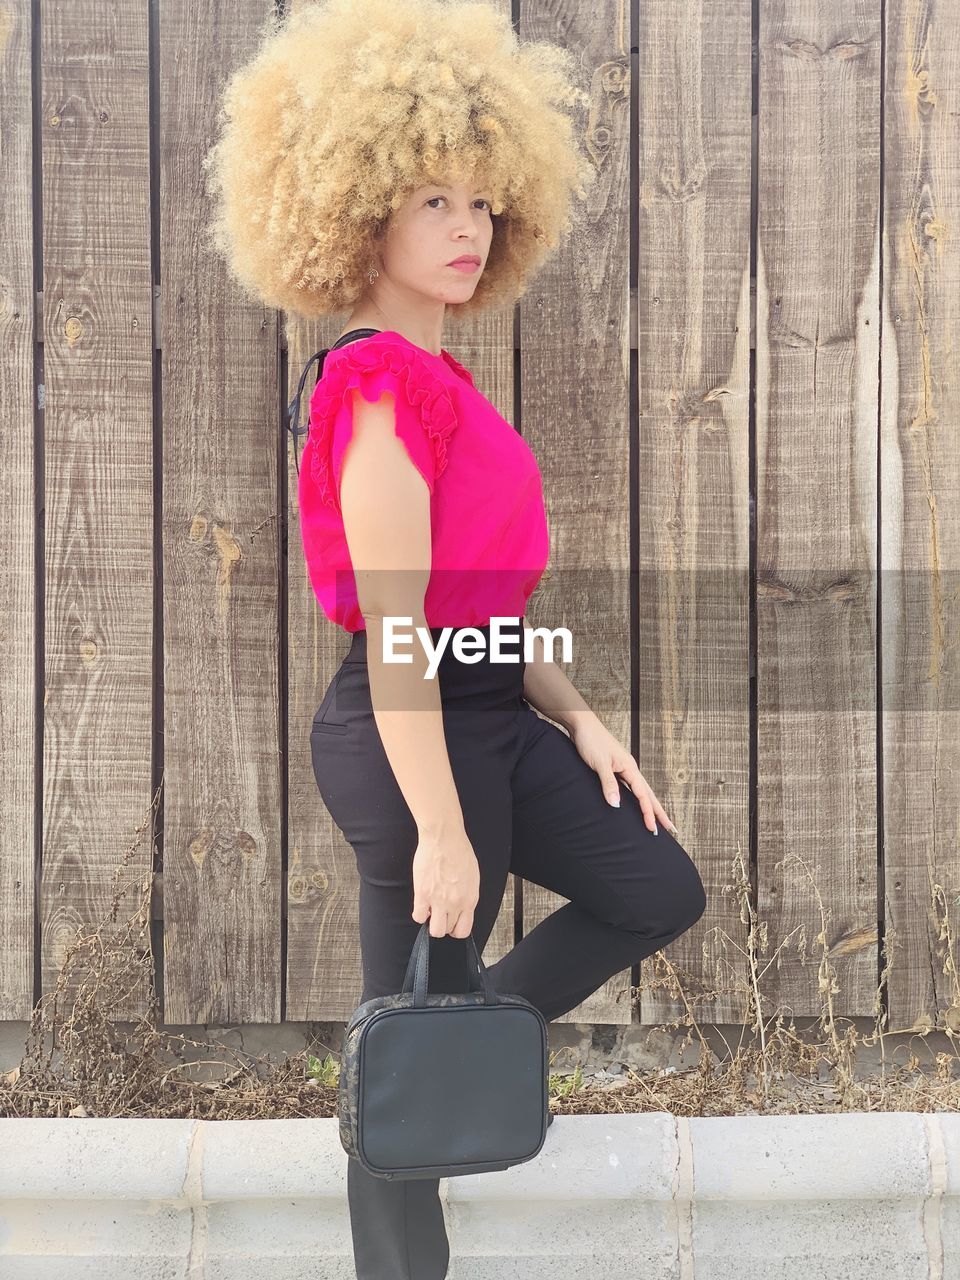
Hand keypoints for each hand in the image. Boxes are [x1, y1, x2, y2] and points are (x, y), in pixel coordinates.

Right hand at [411, 825, 480, 937]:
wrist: (444, 838)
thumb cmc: (459, 851)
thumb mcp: (472, 876)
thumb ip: (467, 895)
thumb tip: (462, 906)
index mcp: (470, 898)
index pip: (464, 930)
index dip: (456, 929)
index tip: (452, 923)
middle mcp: (455, 903)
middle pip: (448, 931)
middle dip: (443, 924)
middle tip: (440, 914)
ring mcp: (438, 900)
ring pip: (434, 930)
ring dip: (431, 922)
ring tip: (431, 910)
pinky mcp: (423, 894)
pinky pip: (418, 917)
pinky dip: (419, 914)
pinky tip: (422, 904)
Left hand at [567, 710, 678, 836]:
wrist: (581, 724)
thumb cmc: (590, 740)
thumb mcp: (599, 763)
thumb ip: (609, 784)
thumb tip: (616, 806)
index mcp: (629, 767)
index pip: (642, 795)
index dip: (648, 813)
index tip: (653, 829)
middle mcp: (629, 768)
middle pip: (648, 794)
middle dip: (659, 812)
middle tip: (671, 829)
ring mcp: (623, 768)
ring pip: (641, 791)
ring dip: (649, 806)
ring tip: (657, 820)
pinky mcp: (614, 768)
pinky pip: (630, 787)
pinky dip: (636, 798)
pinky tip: (636, 803)